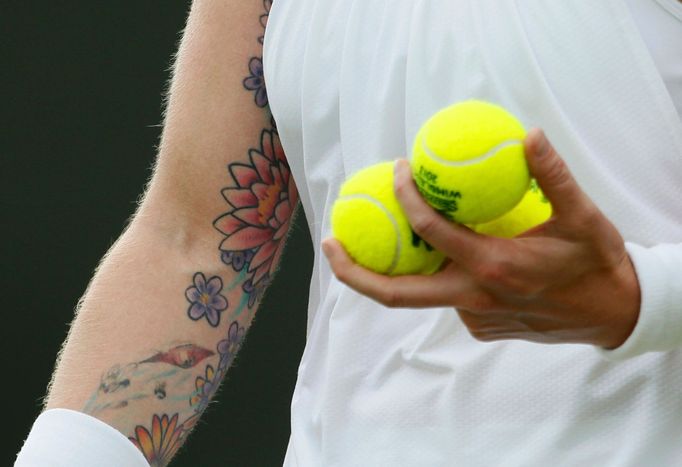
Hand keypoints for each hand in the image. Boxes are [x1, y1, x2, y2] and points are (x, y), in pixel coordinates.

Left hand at [322, 129, 640, 348]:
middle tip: (328, 241)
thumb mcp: (583, 216)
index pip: (430, 230)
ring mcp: (474, 317)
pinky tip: (443, 250)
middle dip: (352, 270)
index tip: (396, 170)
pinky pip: (447, 297)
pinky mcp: (479, 327)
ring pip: (422, 293)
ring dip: (397, 265)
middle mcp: (474, 298)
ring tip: (377, 233)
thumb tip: (529, 134)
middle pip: (395, 293)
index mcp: (493, 267)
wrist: (614, 315)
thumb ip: (553, 176)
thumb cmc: (597, 264)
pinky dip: (435, 273)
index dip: (406, 196)